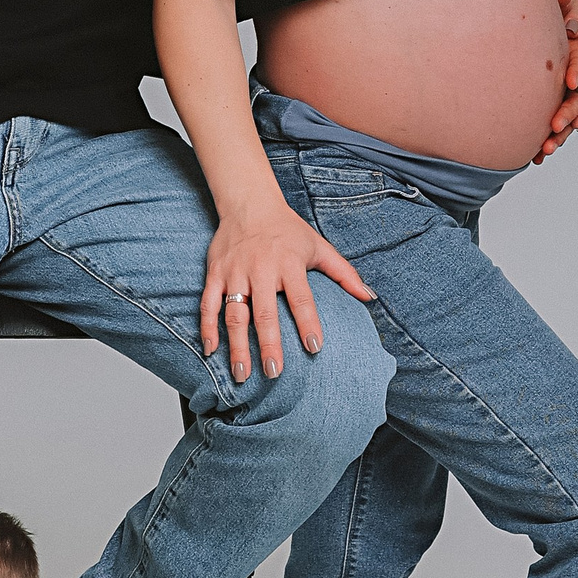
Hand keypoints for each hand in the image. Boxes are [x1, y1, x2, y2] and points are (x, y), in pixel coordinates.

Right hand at [200, 198, 373, 382]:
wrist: (248, 203)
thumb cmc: (287, 229)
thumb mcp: (319, 246)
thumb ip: (344, 273)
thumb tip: (369, 297)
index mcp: (289, 264)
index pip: (301, 298)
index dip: (308, 323)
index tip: (314, 348)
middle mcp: (261, 269)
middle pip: (265, 312)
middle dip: (269, 344)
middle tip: (274, 372)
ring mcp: (235, 272)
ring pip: (234, 314)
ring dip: (237, 346)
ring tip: (243, 374)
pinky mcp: (216, 273)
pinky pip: (208, 304)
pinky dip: (208, 328)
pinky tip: (212, 350)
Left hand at [534, 0, 577, 160]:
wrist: (541, 20)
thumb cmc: (561, 5)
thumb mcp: (567, 0)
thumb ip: (569, 3)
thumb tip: (569, 2)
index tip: (571, 83)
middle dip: (572, 111)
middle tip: (557, 125)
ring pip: (575, 114)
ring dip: (563, 133)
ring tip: (546, 148)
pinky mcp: (563, 99)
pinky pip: (561, 121)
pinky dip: (550, 138)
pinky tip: (537, 155)